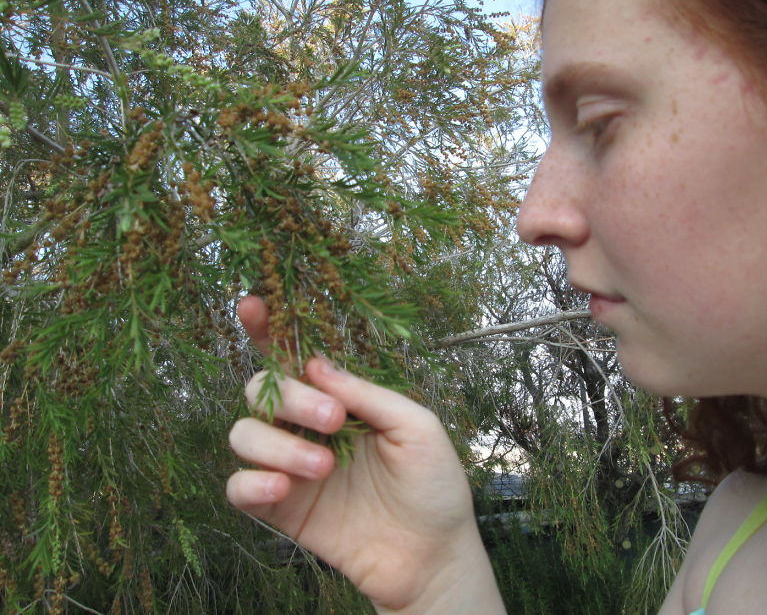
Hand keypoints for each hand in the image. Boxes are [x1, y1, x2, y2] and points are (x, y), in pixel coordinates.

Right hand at [226, 297, 503, 612]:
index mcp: (342, 401)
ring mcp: (292, 466)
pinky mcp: (282, 510)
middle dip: (290, 398)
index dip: (269, 330)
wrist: (433, 556)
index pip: (295, 360)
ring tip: (324, 467)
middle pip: (262, 390)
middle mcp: (309, 428)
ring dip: (276, 443)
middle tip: (334, 419)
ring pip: (244, 434)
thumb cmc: (433, 486)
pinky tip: (283, 488)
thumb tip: (315, 363)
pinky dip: (250, 483)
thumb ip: (366, 394)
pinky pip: (238, 488)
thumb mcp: (416, 428)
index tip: (253, 304)